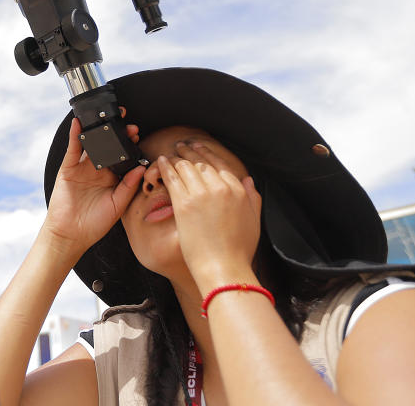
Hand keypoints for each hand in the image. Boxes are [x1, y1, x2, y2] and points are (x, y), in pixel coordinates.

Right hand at [43, 115, 145, 257]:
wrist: (71, 235)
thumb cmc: (94, 225)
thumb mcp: (117, 206)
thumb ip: (128, 186)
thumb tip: (141, 168)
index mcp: (112, 179)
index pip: (122, 157)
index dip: (130, 146)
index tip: (139, 136)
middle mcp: (98, 171)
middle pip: (109, 147)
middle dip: (119, 135)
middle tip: (130, 126)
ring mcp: (82, 168)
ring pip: (92, 144)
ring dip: (100, 131)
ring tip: (111, 119)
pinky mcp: (68, 169)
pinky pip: (73, 149)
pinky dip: (75, 135)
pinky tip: (79, 123)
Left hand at [157, 142, 260, 289]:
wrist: (224, 267)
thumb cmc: (238, 250)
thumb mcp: (253, 220)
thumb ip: (252, 197)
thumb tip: (248, 180)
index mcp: (237, 190)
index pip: (219, 163)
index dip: (206, 153)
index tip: (198, 148)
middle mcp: (219, 187)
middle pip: (200, 162)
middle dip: (189, 151)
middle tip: (181, 147)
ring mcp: (201, 194)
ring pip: (185, 166)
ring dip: (176, 158)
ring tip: (170, 154)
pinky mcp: (183, 204)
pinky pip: (172, 177)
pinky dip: (165, 167)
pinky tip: (160, 162)